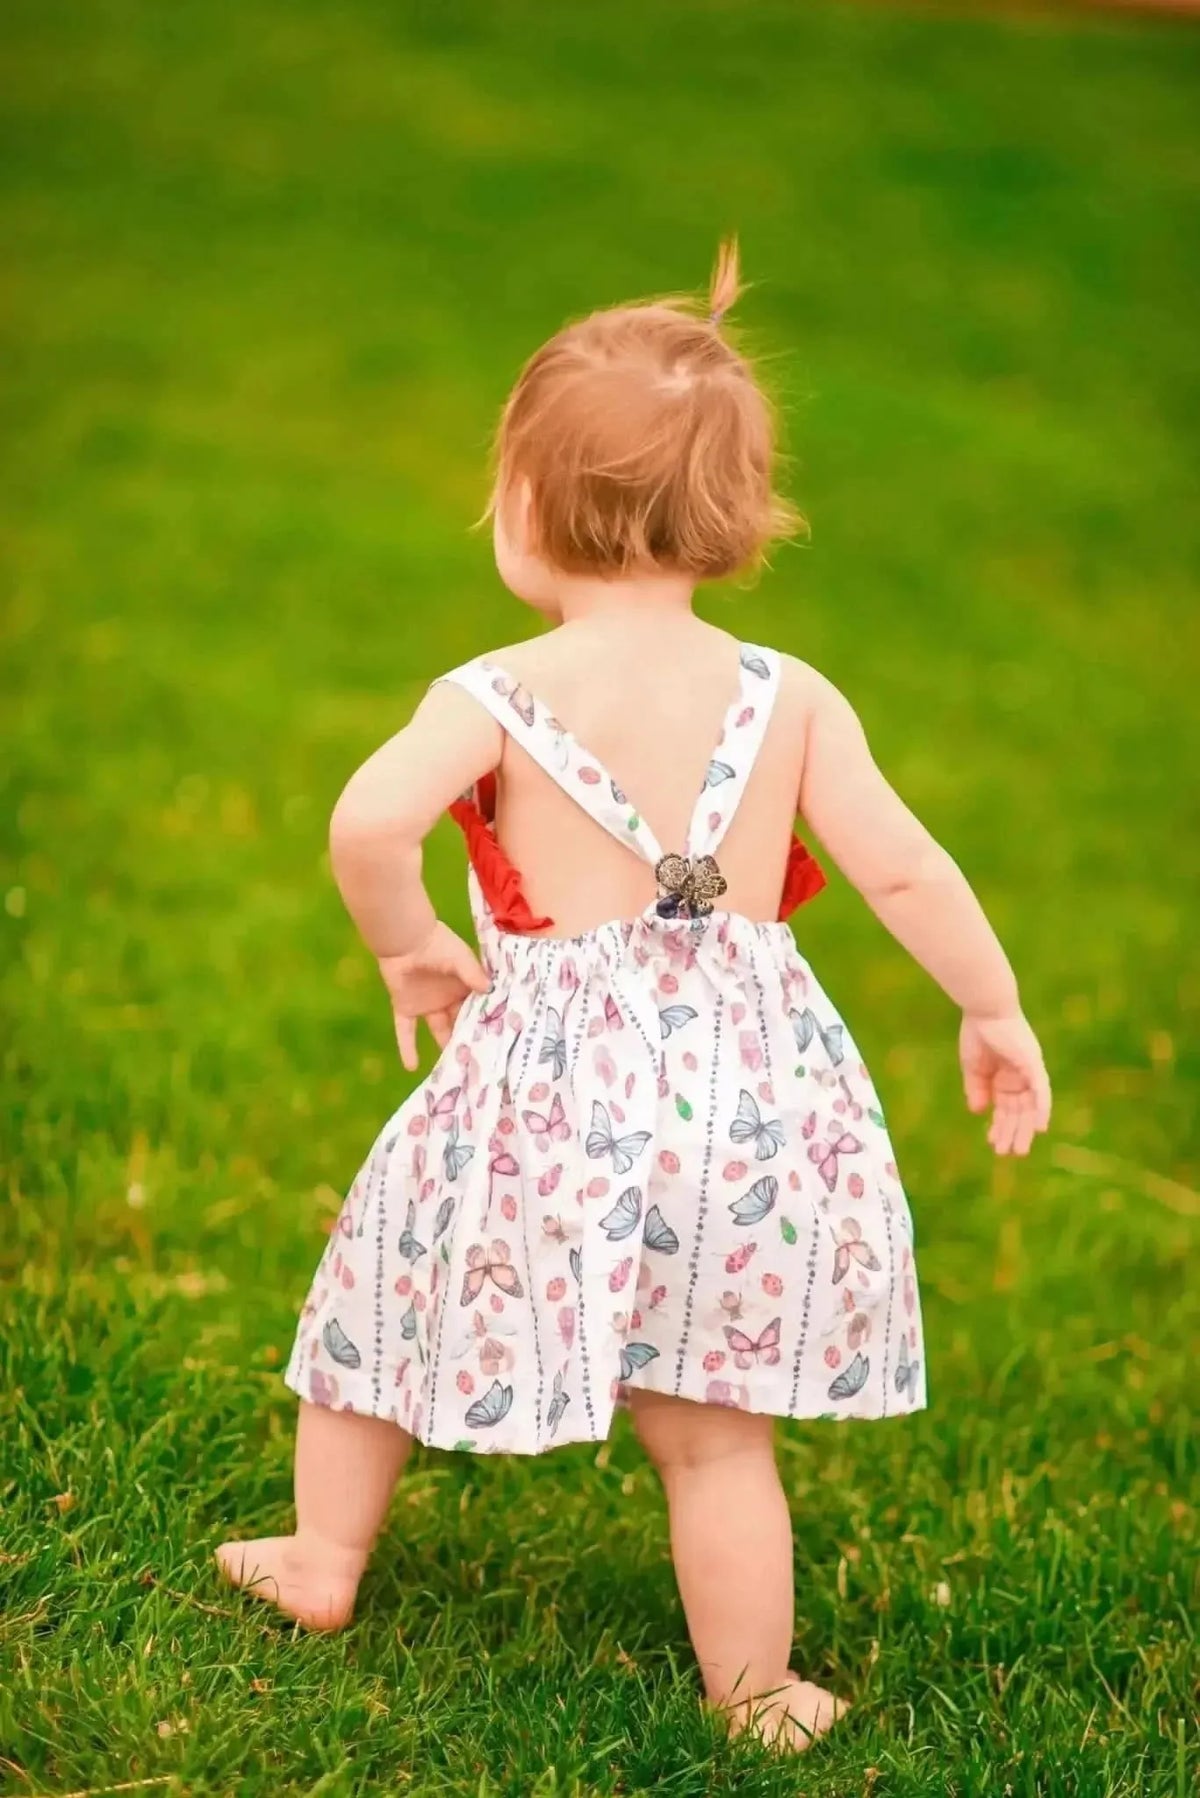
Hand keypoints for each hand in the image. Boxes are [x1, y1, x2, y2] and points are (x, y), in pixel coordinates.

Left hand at [377, 923, 490, 1071]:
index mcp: (464, 986)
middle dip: (469, 1039)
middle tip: (480, 1061)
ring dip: (445, 1047)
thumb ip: (473, 975)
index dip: (486, 1022)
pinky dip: (407, 1048)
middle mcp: (447, 999)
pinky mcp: (406, 1008)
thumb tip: (490, 991)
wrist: (404, 939)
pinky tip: (411, 1068)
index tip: (497, 1040)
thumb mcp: (461, 959)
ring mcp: (427, 1005)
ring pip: (439, 1030)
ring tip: (456, 1069)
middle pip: (460, 1022)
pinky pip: (406, 1031)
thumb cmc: (437, 944)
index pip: (478, 1008)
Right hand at [959, 1011, 1050, 1155]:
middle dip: (1012, 1132)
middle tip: (1006, 1153)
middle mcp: (1021, 1077)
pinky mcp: (1033, 1064)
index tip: (992, 1141)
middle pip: (1019, 1111)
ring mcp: (1030, 1071)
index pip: (1005, 1107)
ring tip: (1018, 1149)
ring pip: (1031, 1106)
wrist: (983, 1008)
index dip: (999, 1125)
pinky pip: (1041, 1091)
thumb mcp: (973, 1067)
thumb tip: (978, 1112)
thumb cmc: (978, 1032)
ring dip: (1025, 1128)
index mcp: (1006, 1077)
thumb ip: (977, 1089)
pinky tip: (1039, 1128)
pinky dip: (1042, 1109)